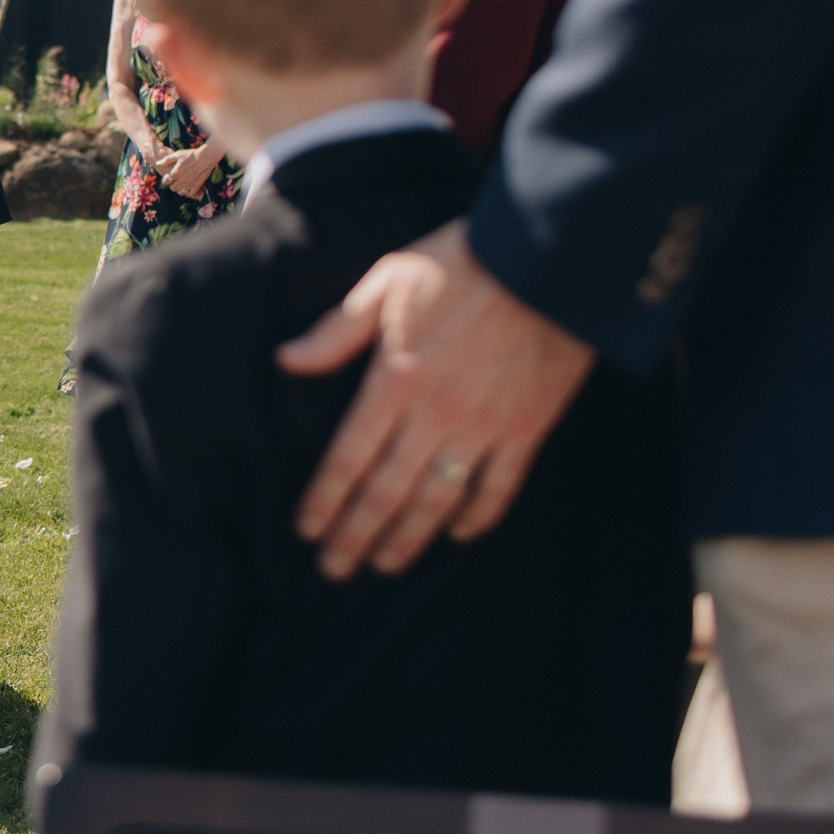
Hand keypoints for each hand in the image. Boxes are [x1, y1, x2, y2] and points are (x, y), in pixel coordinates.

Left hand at [157, 145, 219, 198]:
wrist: (206, 157)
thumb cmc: (191, 155)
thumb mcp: (177, 155)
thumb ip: (166, 160)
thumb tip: (158, 163)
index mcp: (176, 173)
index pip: (166, 181)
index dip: (166, 179)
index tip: (169, 176)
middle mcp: (182, 180)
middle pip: (173, 188)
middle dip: (172, 184)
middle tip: (175, 180)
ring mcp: (190, 184)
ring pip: (180, 192)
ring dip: (179, 189)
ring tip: (181, 184)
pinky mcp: (197, 186)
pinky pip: (190, 194)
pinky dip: (188, 192)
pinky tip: (188, 188)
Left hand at [277, 219, 595, 578]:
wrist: (547, 262)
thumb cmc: (461, 265)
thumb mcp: (386, 282)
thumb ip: (336, 330)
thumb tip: (286, 359)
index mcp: (395, 380)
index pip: (349, 457)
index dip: (326, 500)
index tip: (308, 531)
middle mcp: (435, 414)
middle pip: (388, 491)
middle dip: (357, 535)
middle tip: (335, 571)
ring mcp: (483, 427)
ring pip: (439, 500)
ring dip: (409, 538)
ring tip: (385, 566)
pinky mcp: (527, 429)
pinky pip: (499, 487)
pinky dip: (477, 516)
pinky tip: (458, 536)